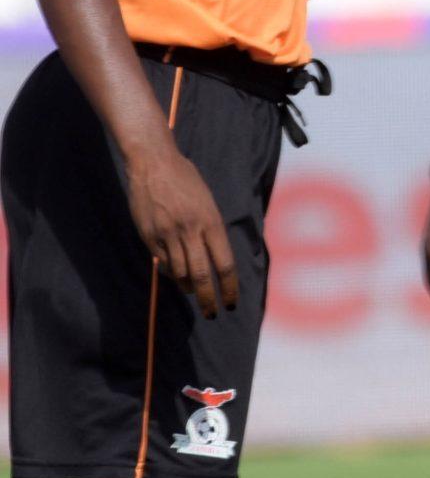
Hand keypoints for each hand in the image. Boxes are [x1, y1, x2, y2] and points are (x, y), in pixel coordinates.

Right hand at [124, 139, 236, 318]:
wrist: (154, 165)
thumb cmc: (186, 179)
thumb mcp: (207, 202)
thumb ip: (210, 228)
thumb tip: (213, 254)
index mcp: (212, 222)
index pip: (224, 264)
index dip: (229, 288)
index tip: (231, 302)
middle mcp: (191, 231)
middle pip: (202, 276)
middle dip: (208, 299)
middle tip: (213, 313)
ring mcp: (168, 236)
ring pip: (181, 273)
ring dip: (189, 287)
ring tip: (194, 293)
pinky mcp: (149, 237)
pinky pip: (163, 263)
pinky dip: (172, 273)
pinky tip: (177, 276)